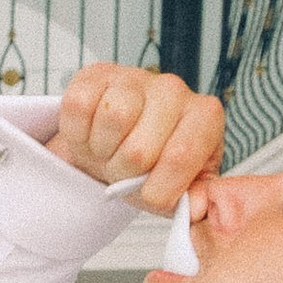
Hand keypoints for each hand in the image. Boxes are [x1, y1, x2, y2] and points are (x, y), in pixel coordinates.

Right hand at [47, 62, 224, 217]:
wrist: (120, 140)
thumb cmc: (153, 164)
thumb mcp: (180, 187)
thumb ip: (195, 198)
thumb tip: (197, 207)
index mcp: (204, 117)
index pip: (180, 157)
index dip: (158, 189)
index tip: (151, 194)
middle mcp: (174, 89)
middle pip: (139, 149)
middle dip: (124, 174)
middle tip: (126, 170)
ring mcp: (135, 78)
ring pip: (114, 119)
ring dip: (102, 150)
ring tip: (110, 150)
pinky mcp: (97, 74)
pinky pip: (80, 106)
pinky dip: (78, 133)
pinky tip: (92, 134)